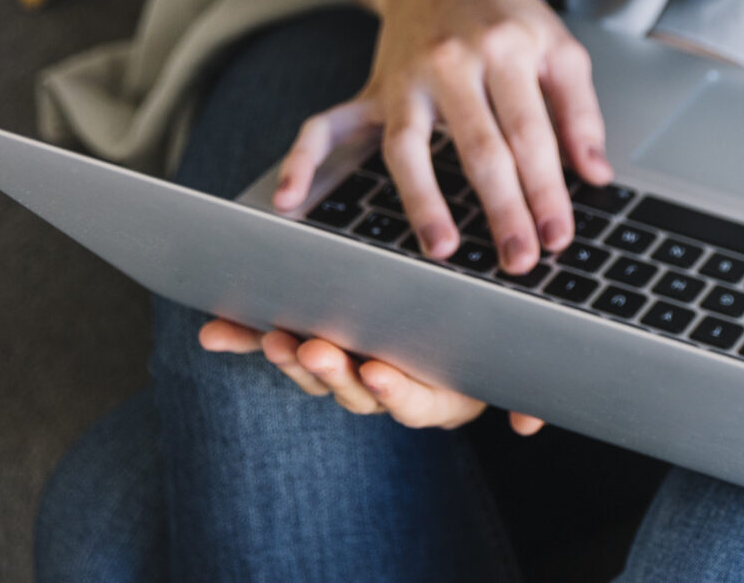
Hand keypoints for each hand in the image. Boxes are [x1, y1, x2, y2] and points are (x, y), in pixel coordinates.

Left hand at [197, 318, 541, 433]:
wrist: (457, 319)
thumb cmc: (483, 344)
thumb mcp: (505, 369)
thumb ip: (526, 396)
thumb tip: (532, 425)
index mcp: (430, 394)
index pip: (409, 402)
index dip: (391, 391)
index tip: (380, 372)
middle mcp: (384, 385)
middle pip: (353, 389)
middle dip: (333, 371)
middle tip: (318, 348)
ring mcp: (346, 365)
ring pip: (315, 373)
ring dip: (292, 359)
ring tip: (276, 339)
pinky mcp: (314, 341)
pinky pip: (275, 342)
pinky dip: (241, 338)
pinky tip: (212, 334)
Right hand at [269, 0, 608, 273]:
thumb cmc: (507, 18)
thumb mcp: (558, 47)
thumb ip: (579, 111)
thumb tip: (597, 175)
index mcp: (507, 50)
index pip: (531, 133)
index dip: (546, 189)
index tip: (558, 236)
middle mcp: (452, 62)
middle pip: (479, 147)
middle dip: (502, 209)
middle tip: (520, 260)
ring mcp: (404, 78)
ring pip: (408, 148)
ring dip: (425, 203)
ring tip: (444, 250)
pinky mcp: (370, 90)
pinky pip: (326, 125)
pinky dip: (302, 162)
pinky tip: (290, 200)